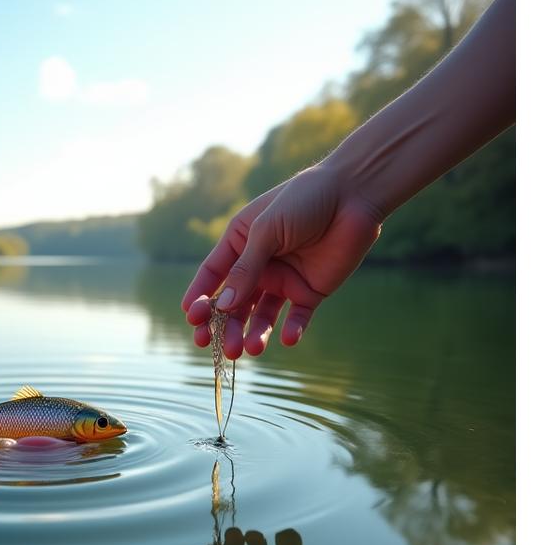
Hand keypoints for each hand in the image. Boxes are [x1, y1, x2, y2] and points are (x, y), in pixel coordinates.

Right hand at [181, 166, 381, 357]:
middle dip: (223, 325)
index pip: (213, 275)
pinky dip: (292, 329)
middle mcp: (258, 265)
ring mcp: (283, 280)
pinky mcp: (310, 291)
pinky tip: (288, 338)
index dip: (200, 297)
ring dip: (253, 333)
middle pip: (234, 302)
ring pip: (261, 315)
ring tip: (247, 350)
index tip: (191, 319)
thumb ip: (246, 269)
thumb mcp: (267, 231)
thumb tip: (223, 306)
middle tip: (216, 346)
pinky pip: (297, 317)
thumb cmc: (304, 201)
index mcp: (240, 242)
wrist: (353, 195)